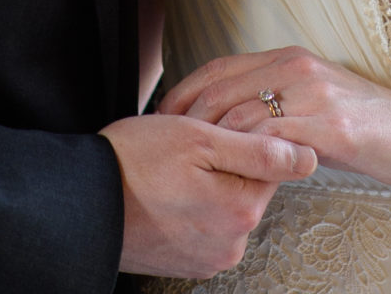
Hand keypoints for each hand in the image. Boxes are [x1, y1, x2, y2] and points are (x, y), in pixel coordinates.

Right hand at [100, 111, 316, 277]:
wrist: (81, 200)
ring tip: (171, 169)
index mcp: (241, 209)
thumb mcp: (200, 138)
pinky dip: (191, 203)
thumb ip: (259, 149)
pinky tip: (166, 189)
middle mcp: (231, 242)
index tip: (213, 130)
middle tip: (186, 148)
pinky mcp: (187, 261)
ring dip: (208, 181)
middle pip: (249, 183)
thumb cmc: (133, 162)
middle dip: (225, 160)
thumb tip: (308, 157)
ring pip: (226, 201)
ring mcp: (208, 256)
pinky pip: (205, 222)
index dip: (243, 136)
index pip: (271, 161)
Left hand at [159, 45, 390, 192]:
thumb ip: (276, 105)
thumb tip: (229, 125)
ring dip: (210, 145)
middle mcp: (297, 67)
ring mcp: (315, 95)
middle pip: (219, 90)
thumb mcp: (315, 105)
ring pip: (240, 114)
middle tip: (165, 151)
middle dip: (184, 122)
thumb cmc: (369, 126)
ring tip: (192, 171)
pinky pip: (273, 141)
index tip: (161, 122)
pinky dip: (248, 159)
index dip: (183, 94)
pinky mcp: (332, 127)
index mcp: (289, 59)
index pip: (218, 68)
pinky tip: (236, 179)